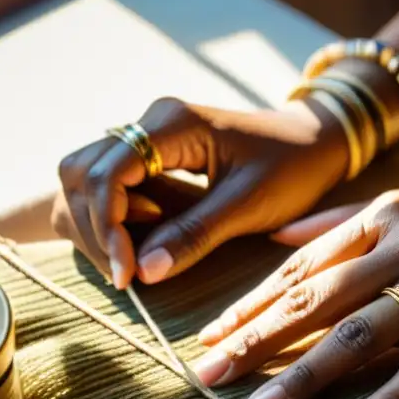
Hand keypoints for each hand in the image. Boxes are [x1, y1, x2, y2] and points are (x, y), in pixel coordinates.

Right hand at [53, 96, 350, 287]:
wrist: (316, 141)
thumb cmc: (293, 166)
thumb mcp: (250, 204)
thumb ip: (196, 234)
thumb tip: (144, 272)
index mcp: (172, 123)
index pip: (107, 174)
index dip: (107, 227)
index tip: (127, 275)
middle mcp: (149, 123)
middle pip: (82, 174)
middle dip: (95, 230)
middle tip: (127, 275)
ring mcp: (146, 138)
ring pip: (83, 179)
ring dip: (94, 226)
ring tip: (129, 264)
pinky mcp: (151, 157)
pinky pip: (105, 186)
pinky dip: (106, 220)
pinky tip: (133, 247)